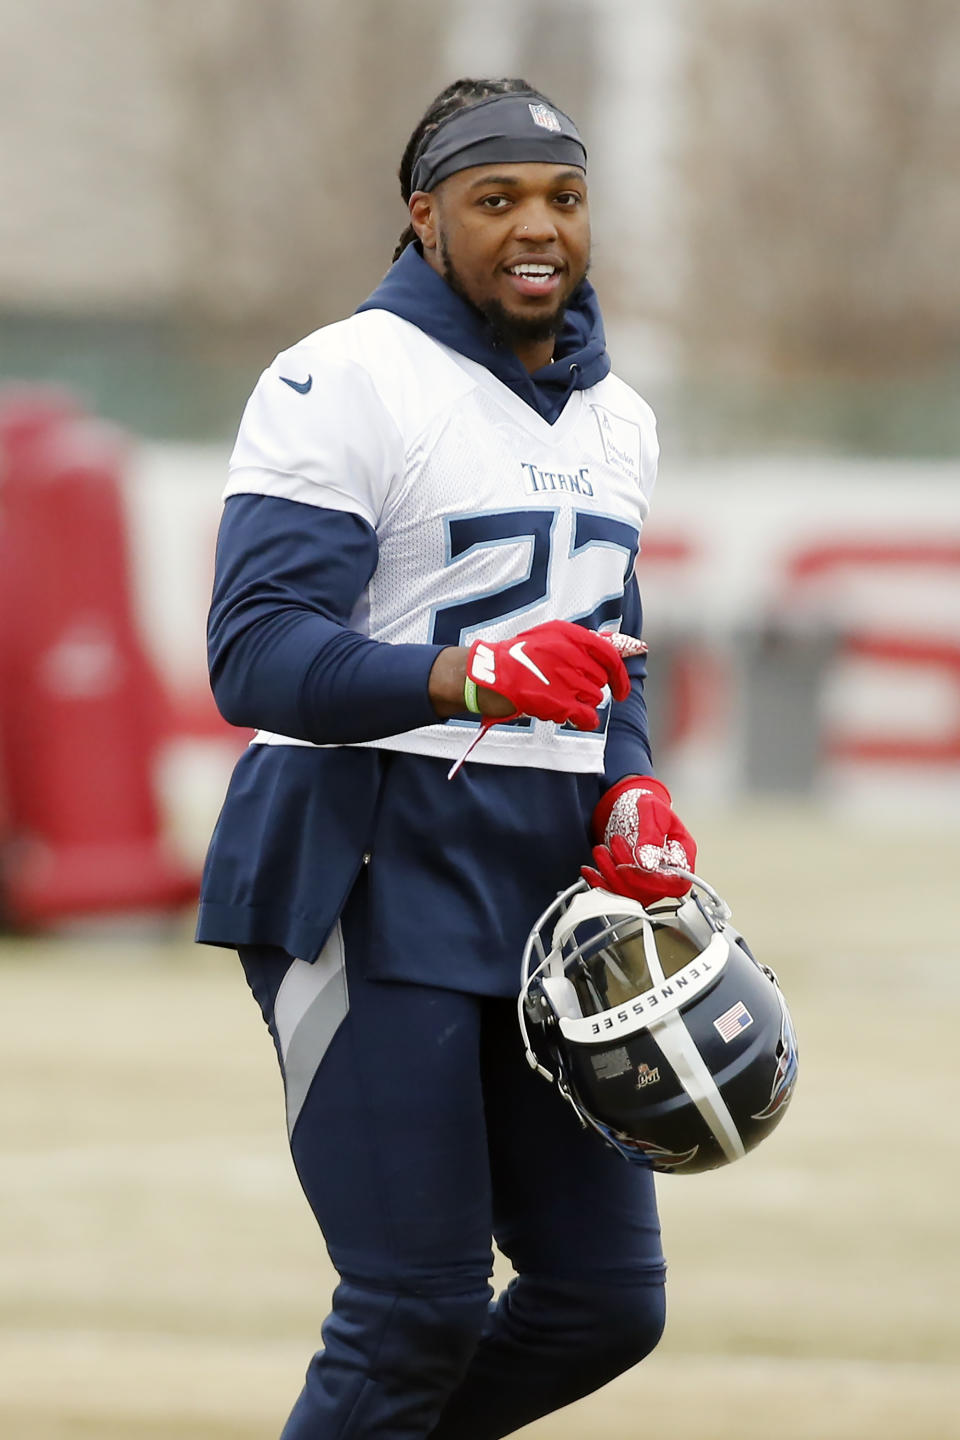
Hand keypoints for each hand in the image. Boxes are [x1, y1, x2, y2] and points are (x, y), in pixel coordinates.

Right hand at [466, 620, 629, 730]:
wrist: (491, 675)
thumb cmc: (518, 656)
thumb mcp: (549, 635)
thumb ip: (580, 642)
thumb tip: (613, 644)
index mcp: (570, 636)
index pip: (609, 654)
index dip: (620, 674)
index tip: (621, 687)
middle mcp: (572, 656)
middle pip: (601, 678)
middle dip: (591, 686)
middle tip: (571, 689)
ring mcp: (567, 680)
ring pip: (595, 697)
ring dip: (584, 702)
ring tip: (562, 699)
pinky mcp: (559, 703)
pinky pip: (588, 716)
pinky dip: (586, 720)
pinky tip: (577, 718)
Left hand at [581, 775, 696, 904]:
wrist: (632, 804)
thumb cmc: (648, 805)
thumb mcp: (652, 810)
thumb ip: (652, 835)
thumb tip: (648, 863)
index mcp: (682, 855)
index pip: (675, 883)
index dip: (651, 881)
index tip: (628, 865)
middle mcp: (668, 872)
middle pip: (650, 892)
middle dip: (625, 874)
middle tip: (611, 847)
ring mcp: (649, 879)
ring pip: (632, 895)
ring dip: (610, 877)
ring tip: (600, 851)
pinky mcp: (632, 882)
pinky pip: (618, 893)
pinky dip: (601, 884)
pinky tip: (591, 871)